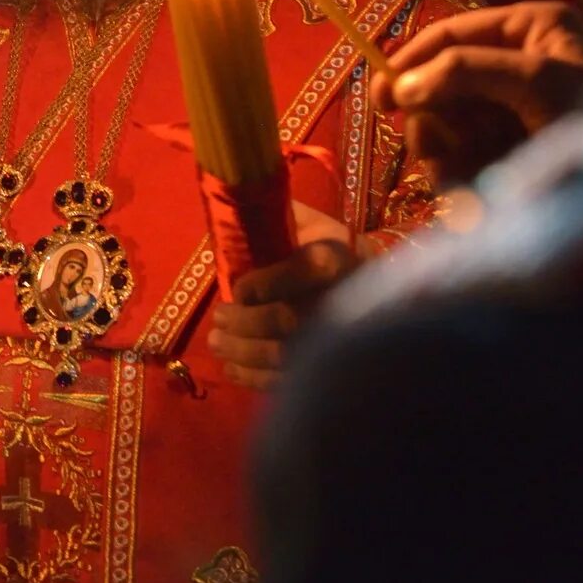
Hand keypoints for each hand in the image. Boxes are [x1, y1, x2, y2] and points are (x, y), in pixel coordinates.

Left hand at [206, 202, 355, 391]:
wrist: (365, 279)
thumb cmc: (324, 245)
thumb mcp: (305, 220)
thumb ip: (276, 214)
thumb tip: (232, 203)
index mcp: (336, 259)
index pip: (305, 271)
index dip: (266, 283)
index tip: (239, 289)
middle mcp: (338, 301)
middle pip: (288, 320)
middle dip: (245, 322)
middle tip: (219, 317)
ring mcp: (334, 338)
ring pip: (283, 354)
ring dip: (241, 351)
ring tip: (216, 341)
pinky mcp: (326, 367)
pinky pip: (286, 380)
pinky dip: (253, 378)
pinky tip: (231, 368)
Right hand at [367, 2, 582, 185]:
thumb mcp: (540, 80)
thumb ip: (468, 71)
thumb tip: (402, 86)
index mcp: (531, 29)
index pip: (451, 32)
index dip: (409, 60)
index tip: (378, 100)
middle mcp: (520, 66)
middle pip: (442, 83)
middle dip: (432, 119)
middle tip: (435, 150)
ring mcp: (514, 114)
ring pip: (447, 127)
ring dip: (444, 156)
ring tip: (464, 178)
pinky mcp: (513, 156)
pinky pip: (463, 162)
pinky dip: (459, 180)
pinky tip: (475, 197)